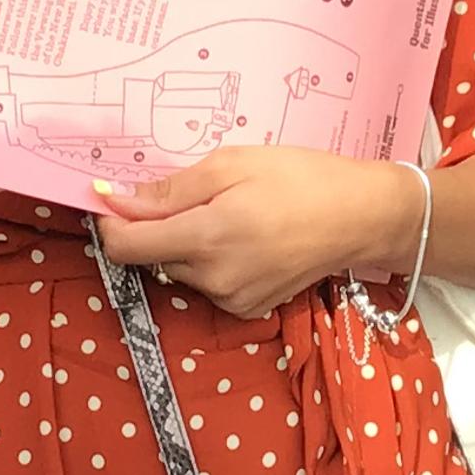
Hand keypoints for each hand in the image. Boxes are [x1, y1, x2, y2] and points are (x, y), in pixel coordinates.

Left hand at [90, 146, 423, 317]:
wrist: (362, 217)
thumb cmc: (301, 178)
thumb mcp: (232, 165)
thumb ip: (169, 189)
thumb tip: (113, 199)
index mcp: (207, 238)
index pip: (125, 245)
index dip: (112, 221)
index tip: (117, 198)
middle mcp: (215, 279)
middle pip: (153, 256)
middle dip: (160, 227)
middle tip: (201, 195)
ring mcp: (232, 300)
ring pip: (181, 269)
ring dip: (189, 244)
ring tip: (233, 215)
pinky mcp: (248, 309)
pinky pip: (209, 284)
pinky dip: (214, 262)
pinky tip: (247, 240)